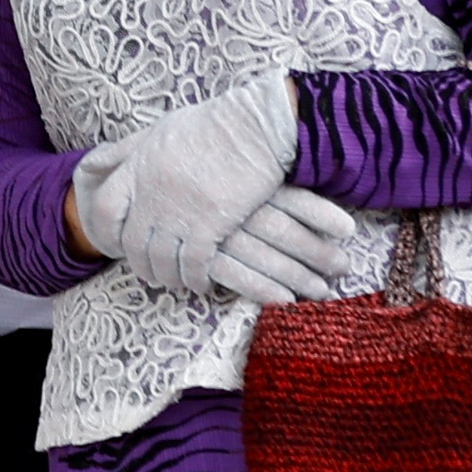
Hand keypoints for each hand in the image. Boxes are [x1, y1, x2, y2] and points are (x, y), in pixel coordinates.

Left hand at [71, 70, 300, 294]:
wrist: (257, 125)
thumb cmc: (211, 124)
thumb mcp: (157, 130)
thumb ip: (126, 150)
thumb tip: (95, 163)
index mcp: (135, 169)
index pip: (103, 210)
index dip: (105, 232)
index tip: (116, 246)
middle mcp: (151, 193)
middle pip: (131, 243)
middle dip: (139, 264)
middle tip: (150, 273)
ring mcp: (179, 211)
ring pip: (160, 259)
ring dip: (166, 277)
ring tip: (175, 282)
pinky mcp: (210, 224)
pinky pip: (193, 264)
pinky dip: (194, 279)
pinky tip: (201, 283)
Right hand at [207, 181, 361, 308]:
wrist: (124, 196)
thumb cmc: (198, 184)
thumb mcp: (228, 170)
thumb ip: (261, 179)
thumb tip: (308, 189)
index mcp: (243, 182)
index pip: (290, 198)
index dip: (321, 215)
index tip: (348, 230)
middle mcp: (231, 207)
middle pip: (282, 231)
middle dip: (316, 252)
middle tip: (342, 268)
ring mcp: (211, 232)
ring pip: (263, 256)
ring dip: (296, 276)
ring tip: (322, 291)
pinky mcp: (194, 256)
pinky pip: (232, 275)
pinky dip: (261, 289)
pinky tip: (285, 300)